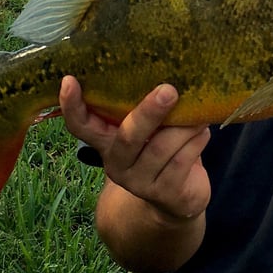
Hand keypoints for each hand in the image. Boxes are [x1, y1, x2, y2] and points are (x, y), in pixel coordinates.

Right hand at [60, 77, 211, 219]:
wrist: (177, 200)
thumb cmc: (161, 148)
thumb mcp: (147, 129)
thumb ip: (143, 108)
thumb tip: (163, 72)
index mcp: (106, 142)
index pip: (80, 125)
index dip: (72, 105)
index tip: (69, 79)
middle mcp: (117, 163)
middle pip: (128, 137)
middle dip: (148, 113)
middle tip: (169, 90)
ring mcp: (140, 182)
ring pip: (162, 148)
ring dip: (184, 127)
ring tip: (198, 114)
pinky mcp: (166, 194)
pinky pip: (182, 161)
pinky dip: (196, 141)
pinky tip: (203, 132)